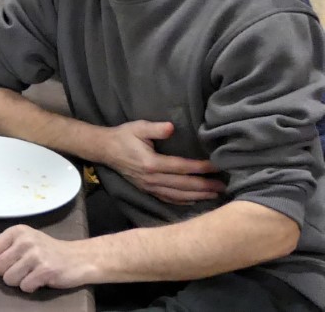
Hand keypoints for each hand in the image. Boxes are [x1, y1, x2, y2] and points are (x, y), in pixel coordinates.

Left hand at [0, 226, 95, 291]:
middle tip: (23, 269)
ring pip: (9, 279)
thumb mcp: (21, 245)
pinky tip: (40, 279)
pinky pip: (25, 286)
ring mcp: (36, 255)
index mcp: (16, 231)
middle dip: (8, 274)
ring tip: (31, 274)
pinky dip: (31, 287)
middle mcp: (25, 240)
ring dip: (19, 282)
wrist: (79, 258)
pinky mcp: (46, 270)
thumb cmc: (47, 251)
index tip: (10, 261)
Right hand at [99, 121, 224, 203]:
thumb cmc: (124, 136)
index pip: (181, 167)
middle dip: (204, 186)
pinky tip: (195, 200)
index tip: (217, 166)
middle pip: (183, 185)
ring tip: (215, 195)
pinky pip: (168, 198)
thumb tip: (171, 127)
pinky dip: (184, 201)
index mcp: (151, 163)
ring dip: (198, 196)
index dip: (200, 167)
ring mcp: (149, 187)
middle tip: (223, 186)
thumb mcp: (138, 127)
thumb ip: (155, 128)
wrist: (105, 150)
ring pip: (178, 195)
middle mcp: (151, 179)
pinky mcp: (147, 190)